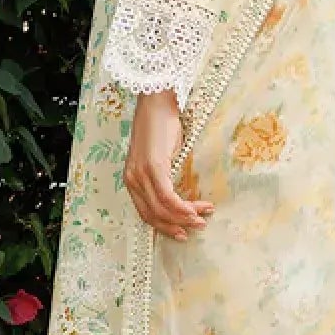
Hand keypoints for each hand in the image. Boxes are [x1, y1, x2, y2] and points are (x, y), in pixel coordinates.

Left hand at [123, 89, 214, 240]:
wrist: (157, 104)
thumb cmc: (160, 128)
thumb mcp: (159, 159)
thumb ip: (162, 178)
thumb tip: (178, 195)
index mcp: (131, 181)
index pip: (146, 213)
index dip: (165, 226)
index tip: (182, 231)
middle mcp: (132, 181)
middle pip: (153, 215)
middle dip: (177, 225)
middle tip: (197, 227)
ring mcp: (141, 175)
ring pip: (161, 209)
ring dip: (184, 216)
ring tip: (202, 217)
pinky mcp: (153, 167)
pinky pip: (167, 196)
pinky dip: (182, 207)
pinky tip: (195, 209)